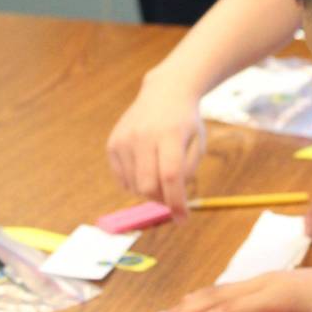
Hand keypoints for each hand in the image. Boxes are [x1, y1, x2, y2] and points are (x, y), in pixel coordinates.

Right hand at [107, 69, 204, 218]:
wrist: (165, 92)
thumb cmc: (186, 122)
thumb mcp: (199, 142)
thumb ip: (188, 171)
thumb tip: (172, 200)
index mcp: (169, 134)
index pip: (170, 176)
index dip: (176, 202)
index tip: (183, 220)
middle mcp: (142, 135)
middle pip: (148, 186)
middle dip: (162, 200)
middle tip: (173, 197)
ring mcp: (124, 139)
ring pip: (134, 186)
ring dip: (150, 191)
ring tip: (161, 174)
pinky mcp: (112, 144)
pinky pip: (122, 180)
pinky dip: (136, 183)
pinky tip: (146, 167)